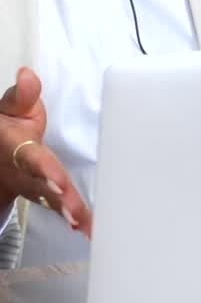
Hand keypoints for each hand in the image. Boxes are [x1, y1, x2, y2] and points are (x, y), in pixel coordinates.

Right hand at [0, 67, 91, 237]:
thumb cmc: (9, 127)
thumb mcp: (11, 107)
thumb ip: (22, 94)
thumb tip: (28, 74)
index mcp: (15, 147)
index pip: (32, 160)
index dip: (44, 172)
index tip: (57, 183)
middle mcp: (22, 172)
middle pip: (42, 187)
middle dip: (59, 200)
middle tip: (75, 214)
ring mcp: (31, 187)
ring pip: (50, 201)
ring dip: (68, 212)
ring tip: (86, 225)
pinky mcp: (43, 195)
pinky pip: (58, 208)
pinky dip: (74, 218)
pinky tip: (89, 228)